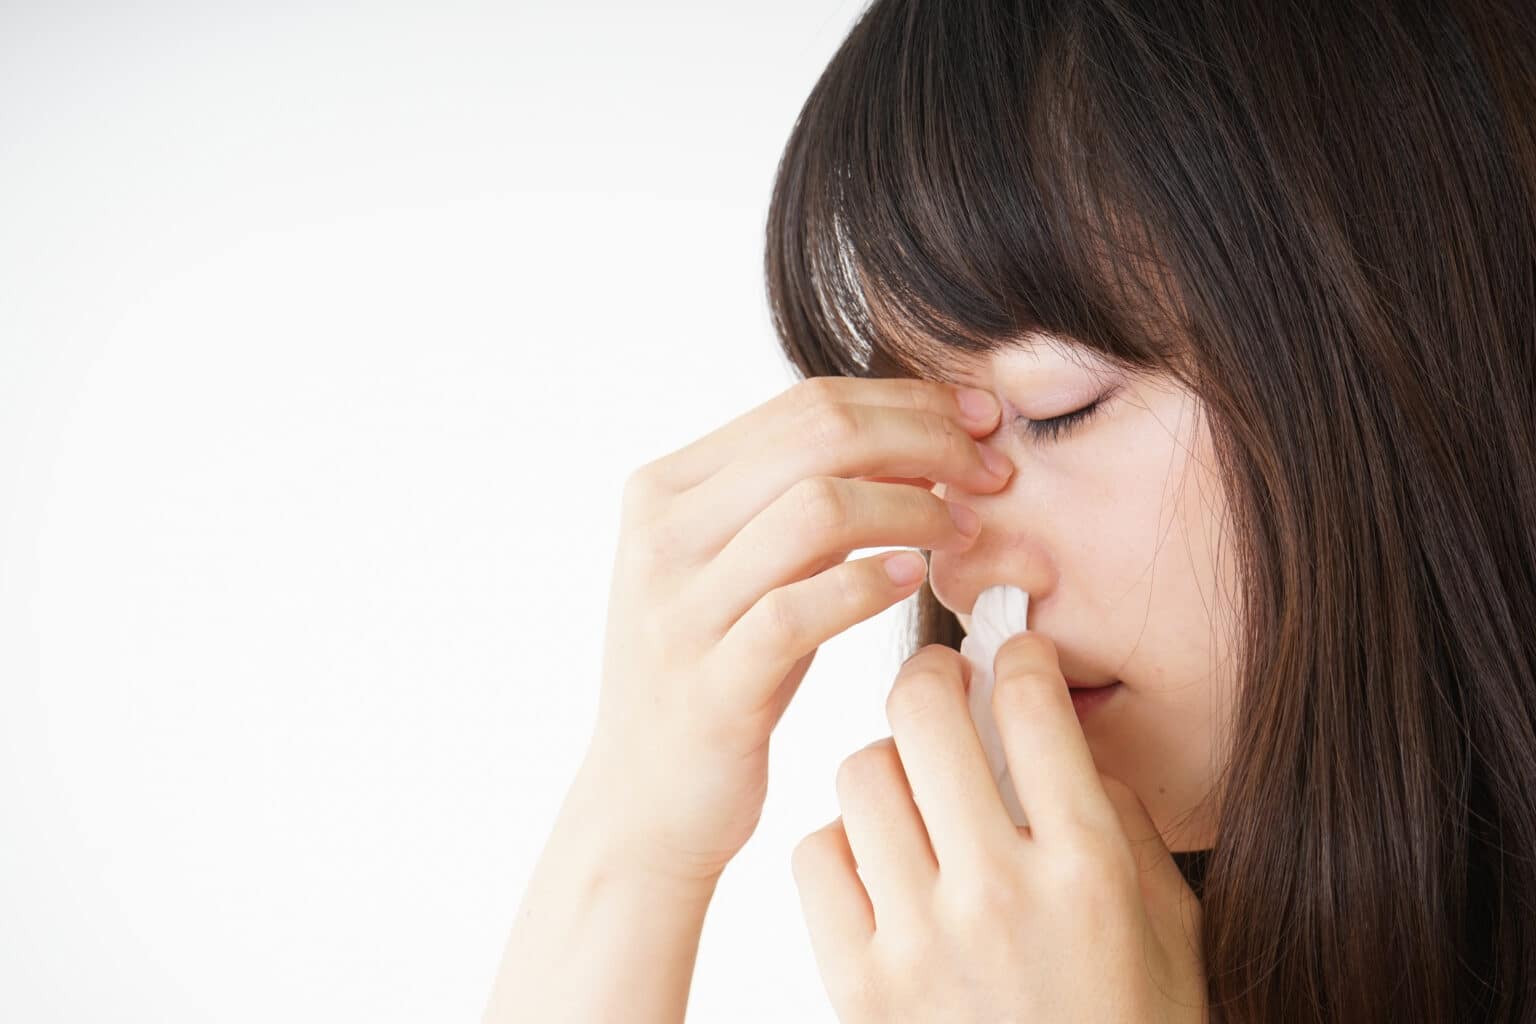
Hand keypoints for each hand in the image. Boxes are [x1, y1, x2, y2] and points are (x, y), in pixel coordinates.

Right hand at [582, 377, 1013, 884]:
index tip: (981, 421)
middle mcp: (662, 533)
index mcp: (667, 488)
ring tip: (967, 530)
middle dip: (925, 439)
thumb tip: (918, 439)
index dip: (907, 402)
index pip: (805, 404)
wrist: (644, 805)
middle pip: (817, 436)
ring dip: (914, 509)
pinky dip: (871, 584)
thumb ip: (802, 501)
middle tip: (993, 469)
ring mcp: (679, 608)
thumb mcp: (747, 571)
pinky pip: (801, 610)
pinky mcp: (710, 684)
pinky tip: (918, 581)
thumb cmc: (720, 675)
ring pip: (816, 509)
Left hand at [790, 634, 1207, 1021]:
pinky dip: (841, 843)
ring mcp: (917, 939)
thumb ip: (1120, 826)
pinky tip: (877, 862)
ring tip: (909, 785)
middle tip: (937, 684)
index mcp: (1087, 870)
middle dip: (927, 674)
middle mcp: (997, 893)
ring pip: (859, 774)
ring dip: (884, 761)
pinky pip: (816, 855)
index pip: (1031, 708)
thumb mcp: (1168, 930)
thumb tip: (1062, 745)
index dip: (1016, 656)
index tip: (1010, 656)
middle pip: (922, 714)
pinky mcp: (855, 983)